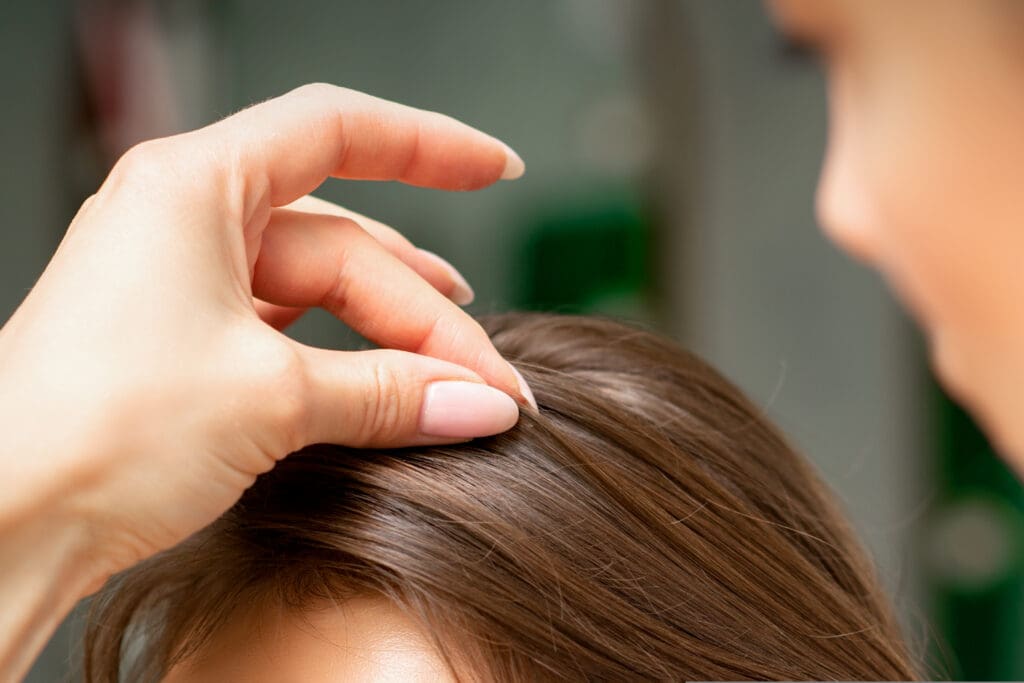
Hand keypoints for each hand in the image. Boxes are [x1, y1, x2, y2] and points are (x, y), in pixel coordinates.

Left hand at [0, 84, 530, 596]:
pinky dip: (348, 367)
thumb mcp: (271, 399)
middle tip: (490, 380)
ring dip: (395, 343)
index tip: (498, 168)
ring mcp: (184, 284)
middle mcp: (187, 222)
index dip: (429, 145)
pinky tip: (394, 397)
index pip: (337, 132)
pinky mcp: (185, 343)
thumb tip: (479, 402)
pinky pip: (292, 336)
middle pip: (345, 245)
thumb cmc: (96, 433)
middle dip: (427, 313)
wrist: (0, 523)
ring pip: (323, 295)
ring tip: (460, 387)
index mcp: (194, 188)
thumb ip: (389, 392)